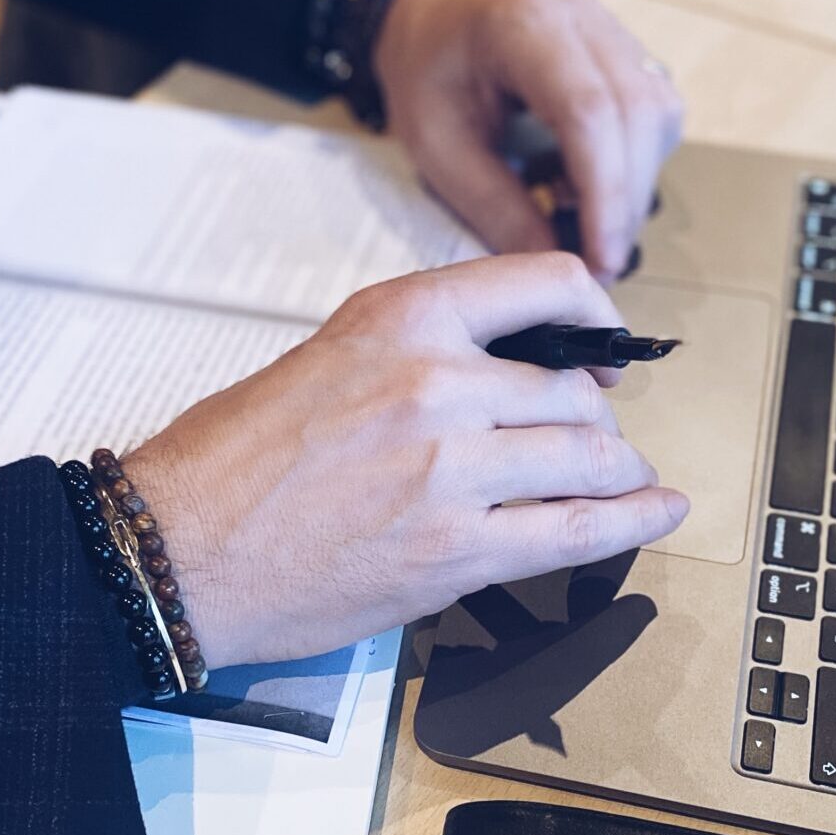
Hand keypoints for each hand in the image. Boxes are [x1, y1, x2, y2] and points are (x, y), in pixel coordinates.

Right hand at [124, 254, 688, 667]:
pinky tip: (658, 512)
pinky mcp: (456, 552)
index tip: (604, 340)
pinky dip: (632, 523)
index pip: (544, 283)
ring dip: (617, 471)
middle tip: (595, 436)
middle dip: (596, 418)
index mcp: (401, 319)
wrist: (177, 548)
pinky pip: (576, 532)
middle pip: (574, 389)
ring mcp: (451, 470)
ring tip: (623, 480)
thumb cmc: (232, 459)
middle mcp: (437, 382)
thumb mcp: (327, 359)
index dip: (595, 314)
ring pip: (588, 456)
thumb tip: (504, 374)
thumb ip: (419, 354)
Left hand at [371, 0, 683, 283]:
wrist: (432, 25)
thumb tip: (552, 264)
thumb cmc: (426, 79)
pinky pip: (654, 115)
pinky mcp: (626, 53)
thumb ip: (496, 207)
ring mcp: (611, 30)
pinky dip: (631, 165)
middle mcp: (582, 18)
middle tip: (599, 264)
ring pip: (658, 116)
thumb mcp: (437, 150)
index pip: (589, 111)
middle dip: (625, 201)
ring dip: (632, 186)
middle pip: (639, 113)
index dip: (605, 193)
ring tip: (577, 219)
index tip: (602, 259)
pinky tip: (581, 184)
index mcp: (524, 28)